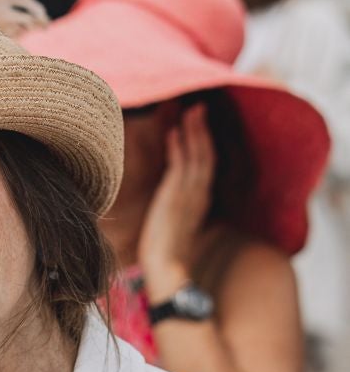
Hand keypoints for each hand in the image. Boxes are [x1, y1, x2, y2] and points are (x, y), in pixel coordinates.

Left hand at [137, 102, 215, 300]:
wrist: (164, 266)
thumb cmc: (166, 251)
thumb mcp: (173, 224)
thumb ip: (175, 207)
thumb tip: (169, 201)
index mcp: (200, 200)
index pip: (206, 164)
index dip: (203, 142)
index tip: (197, 124)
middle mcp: (199, 194)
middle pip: (206, 154)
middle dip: (203, 129)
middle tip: (200, 106)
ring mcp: (190, 194)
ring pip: (198, 155)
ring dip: (194, 131)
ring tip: (191, 110)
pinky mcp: (177, 197)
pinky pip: (182, 165)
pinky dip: (179, 146)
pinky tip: (174, 132)